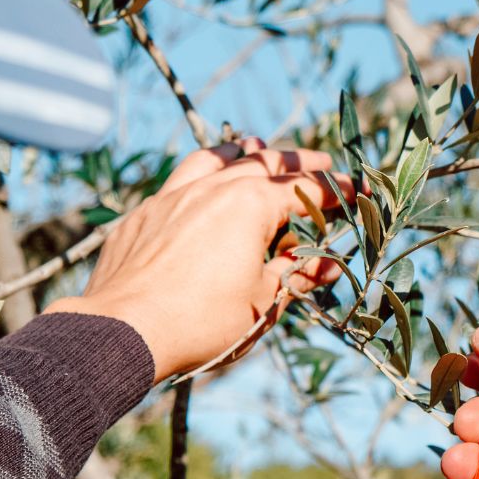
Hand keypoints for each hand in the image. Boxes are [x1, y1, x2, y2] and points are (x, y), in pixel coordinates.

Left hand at [45, 138, 349, 382]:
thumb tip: (328, 265)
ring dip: (241, 153)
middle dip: (294, 163)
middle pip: (261, 163)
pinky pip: (176, 182)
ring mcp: (171, 197)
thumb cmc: (201, 322)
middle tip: (318, 162)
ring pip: (212, 160)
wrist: (123, 330)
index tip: (355, 192)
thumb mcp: (261, 303)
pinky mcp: (141, 215)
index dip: (334, 191)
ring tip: (256, 148)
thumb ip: (296, 275)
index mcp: (249, 206)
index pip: (303, 190)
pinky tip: (200, 188)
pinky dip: (199, 176)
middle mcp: (211, 189)